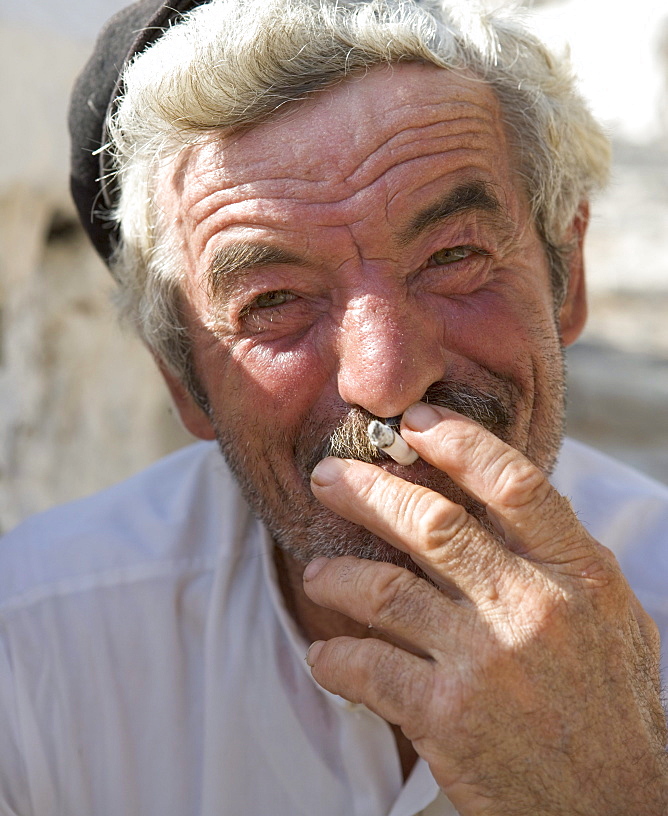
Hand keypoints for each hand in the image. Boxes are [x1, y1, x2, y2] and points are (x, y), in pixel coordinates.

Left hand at [304, 402, 667, 815]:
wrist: (616, 807)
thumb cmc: (610, 702)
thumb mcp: (608, 612)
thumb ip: (559, 551)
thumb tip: (497, 492)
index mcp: (577, 573)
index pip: (514, 483)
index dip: (458, 443)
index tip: (415, 423)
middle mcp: (532, 607)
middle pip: (433, 524)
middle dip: (367, 490)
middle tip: (328, 477)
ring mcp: (486, 662)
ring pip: (385, 590)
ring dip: (337, 575)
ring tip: (319, 572)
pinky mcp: (448, 717)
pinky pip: (367, 667)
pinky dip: (335, 657)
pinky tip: (325, 654)